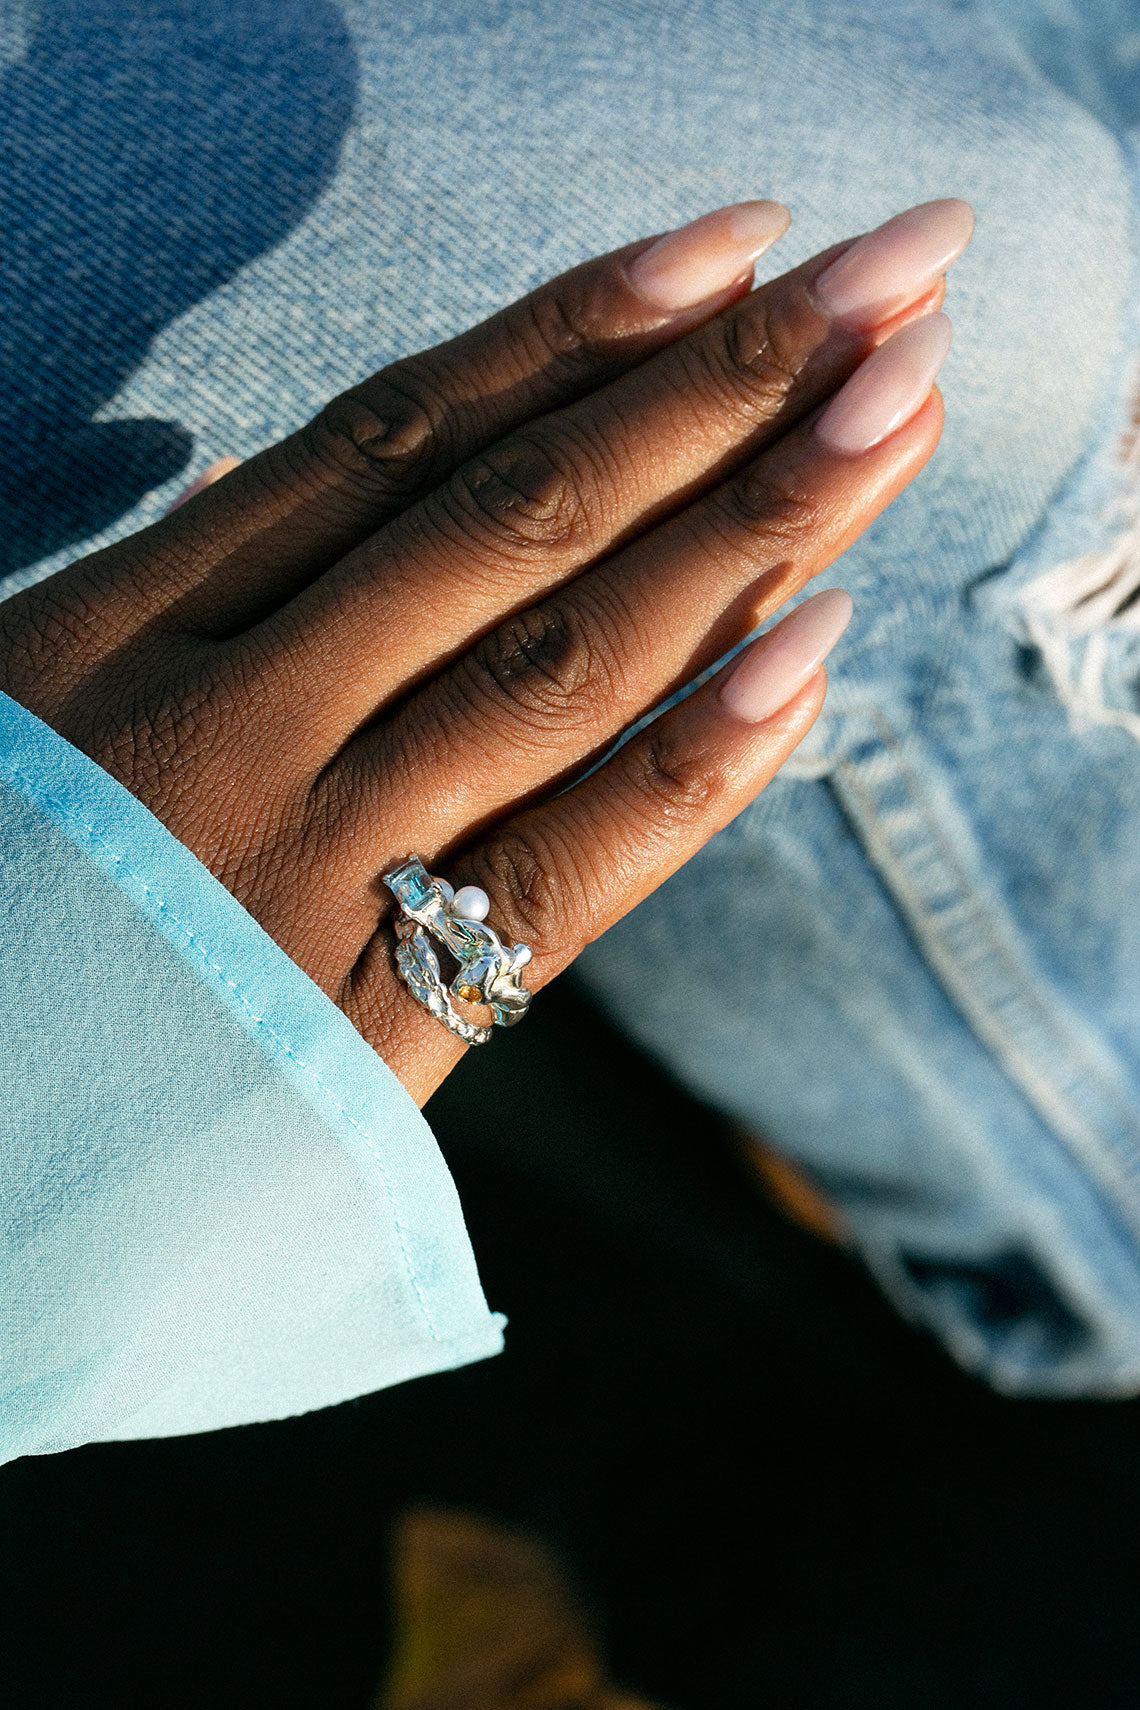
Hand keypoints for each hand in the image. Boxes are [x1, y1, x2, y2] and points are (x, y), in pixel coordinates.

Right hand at [0, 197, 970, 1103]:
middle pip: (511, 526)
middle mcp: (223, 726)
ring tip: (895, 420)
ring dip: (745, 533)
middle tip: (887, 284)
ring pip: (557, 667)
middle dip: (713, 395)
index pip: (385, 442)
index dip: (571, 333)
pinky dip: (693, 761)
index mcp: (116, 630)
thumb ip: (154, 601)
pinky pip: (558, 873)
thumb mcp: (9, 715)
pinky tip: (813, 650)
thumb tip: (259, 490)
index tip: (730, 250)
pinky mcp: (365, 1028)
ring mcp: (301, 874)